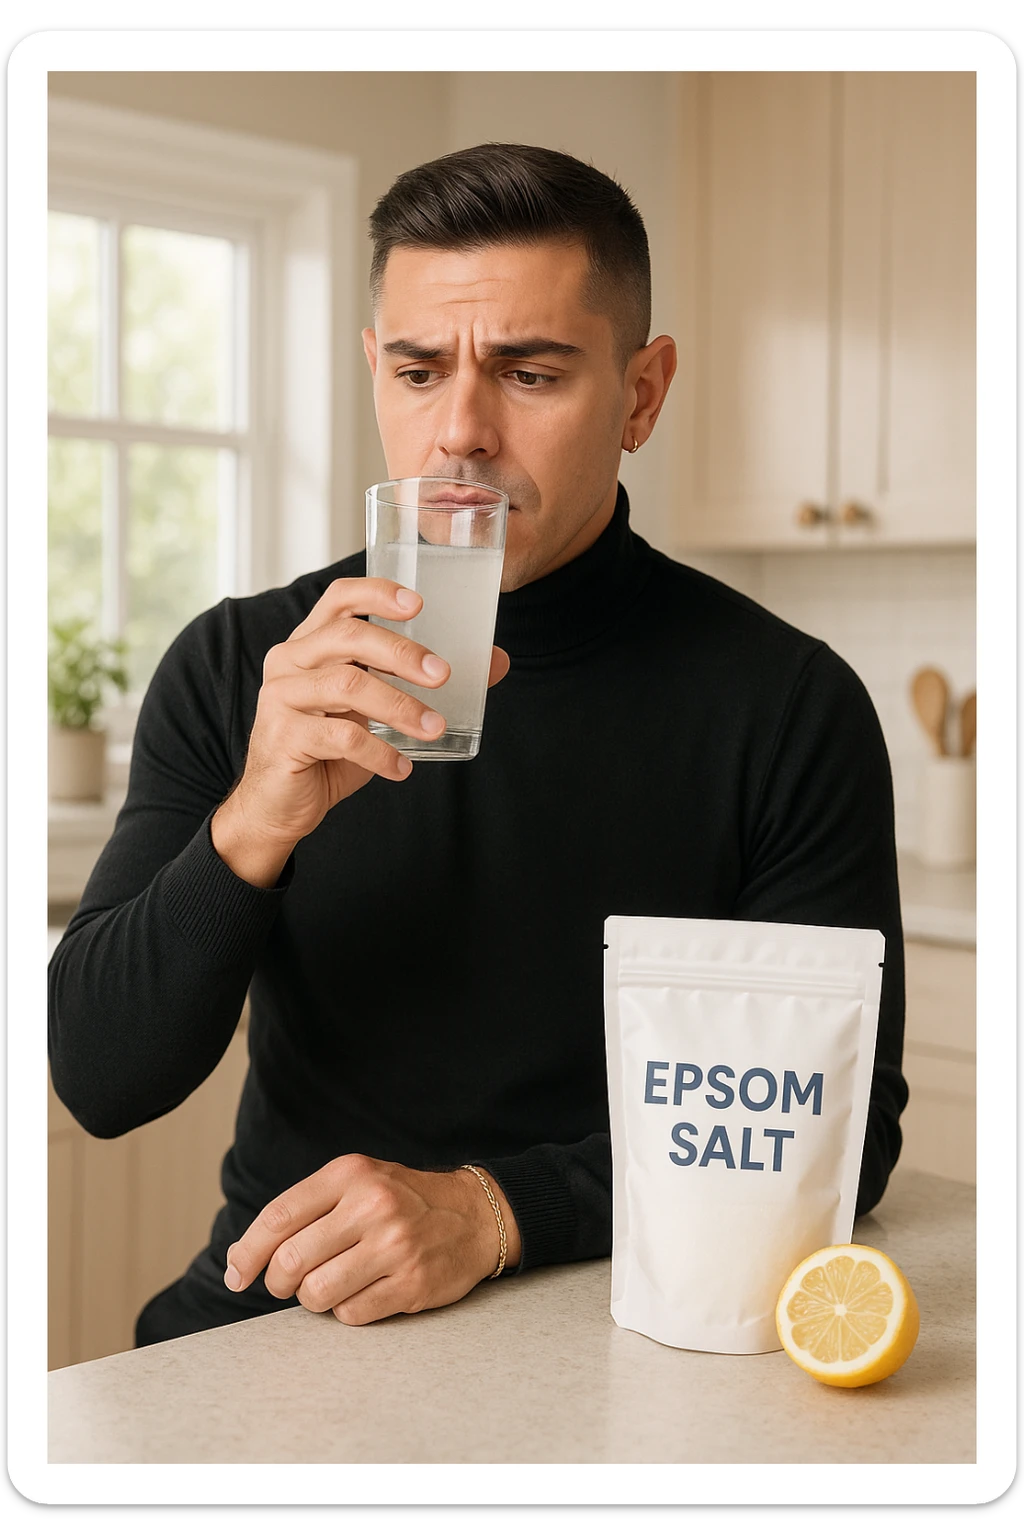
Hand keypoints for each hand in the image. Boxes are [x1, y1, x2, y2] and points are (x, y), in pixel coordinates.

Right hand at [211, 578, 510, 885]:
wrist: (280, 804)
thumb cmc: (328, 750)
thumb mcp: (377, 710)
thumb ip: (420, 683)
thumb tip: (494, 663)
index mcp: (310, 644)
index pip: (339, 599)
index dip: (377, 593)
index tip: (418, 604)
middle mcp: (289, 661)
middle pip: (348, 637)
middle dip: (402, 653)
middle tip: (442, 675)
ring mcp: (282, 697)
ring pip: (348, 685)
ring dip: (400, 706)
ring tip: (434, 727)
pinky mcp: (283, 736)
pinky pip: (341, 737)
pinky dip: (380, 752)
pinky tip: (401, 767)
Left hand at [224, 1154, 521, 1324]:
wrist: (475, 1215)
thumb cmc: (403, 1200)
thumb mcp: (358, 1182)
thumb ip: (304, 1209)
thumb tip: (240, 1257)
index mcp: (351, 1174)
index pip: (279, 1217)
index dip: (247, 1252)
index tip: (236, 1274)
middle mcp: (372, 1206)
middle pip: (290, 1261)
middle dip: (277, 1282)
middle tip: (286, 1283)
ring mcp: (395, 1247)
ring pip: (315, 1294)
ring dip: (312, 1298)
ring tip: (329, 1284)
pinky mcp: (411, 1284)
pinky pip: (350, 1314)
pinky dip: (346, 1310)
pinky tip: (362, 1291)